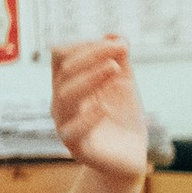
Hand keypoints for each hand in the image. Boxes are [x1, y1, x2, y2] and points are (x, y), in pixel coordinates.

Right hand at [50, 37, 150, 185]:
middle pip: (66, 71)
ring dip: (91, 78)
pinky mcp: (76, 148)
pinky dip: (88, 116)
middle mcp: (61, 102)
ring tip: (116, 69)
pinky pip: (72, 131)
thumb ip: (120, 60)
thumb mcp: (124, 84)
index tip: (117, 44)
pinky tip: (105, 107)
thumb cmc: (123, 118)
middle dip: (93, 56)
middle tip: (121, 50)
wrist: (130, 157)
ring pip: (65, 96)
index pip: (62, 56)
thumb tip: (115, 34)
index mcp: (68, 84)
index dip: (86, 46)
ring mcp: (65, 124)